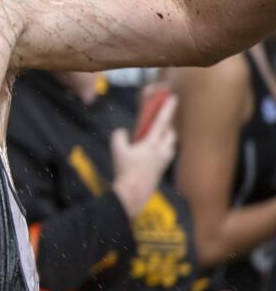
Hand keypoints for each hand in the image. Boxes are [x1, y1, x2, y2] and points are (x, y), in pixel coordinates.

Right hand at [110, 93, 177, 216]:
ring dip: (166, 138)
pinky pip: (166, 155)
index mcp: (151, 144)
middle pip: (171, 134)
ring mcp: (163, 162)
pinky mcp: (161, 171)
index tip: (173, 97)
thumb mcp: (116, 150)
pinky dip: (163, 149)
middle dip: (168, 125)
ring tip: (157, 136)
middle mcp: (161, 151)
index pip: (161, 122)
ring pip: (171, 145)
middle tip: (161, 121)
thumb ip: (119, 137)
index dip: (167, 108)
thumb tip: (122, 132)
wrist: (133, 193)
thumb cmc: (125, 171)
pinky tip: (153, 153)